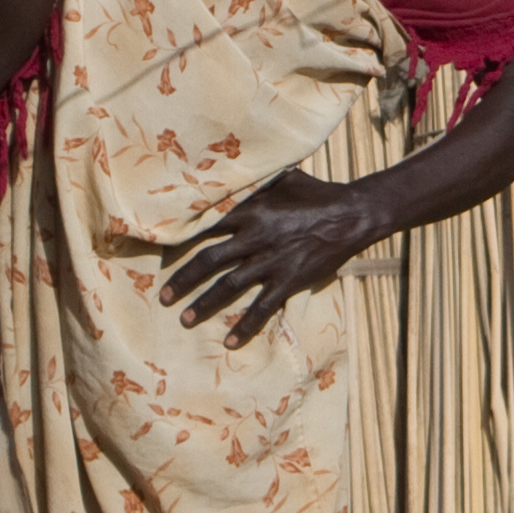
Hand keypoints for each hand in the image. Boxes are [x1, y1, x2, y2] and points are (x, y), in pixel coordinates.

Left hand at [159, 168, 378, 345]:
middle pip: (208, 261)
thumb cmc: (317, 193)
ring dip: (203, 304)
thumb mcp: (283, 178)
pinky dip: (246, 325)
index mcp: (250, 211)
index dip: (182, 238)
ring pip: (228, 287)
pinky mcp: (289, 280)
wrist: (351, 215)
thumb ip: (256, 182)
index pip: (206, 226)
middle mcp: (255, 238)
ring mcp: (271, 262)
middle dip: (183, 280)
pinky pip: (262, 307)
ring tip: (184, 319)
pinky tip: (230, 341)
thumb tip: (232, 171)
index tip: (162, 250)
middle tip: (163, 296)